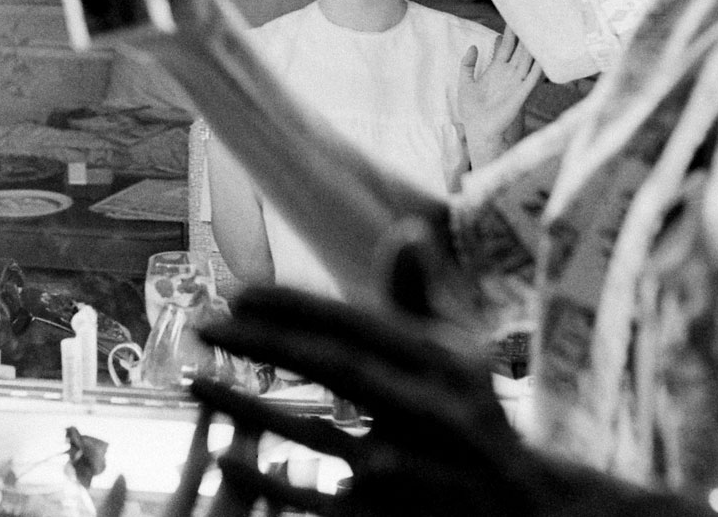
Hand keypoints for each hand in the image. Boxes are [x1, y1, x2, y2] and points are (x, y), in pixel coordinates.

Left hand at [191, 286, 549, 516]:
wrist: (524, 511)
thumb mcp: (464, 355)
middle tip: (202, 324)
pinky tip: (222, 459)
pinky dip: (268, 481)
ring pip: (315, 437)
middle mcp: (429, 412)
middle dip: (264, 344)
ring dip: (248, 411)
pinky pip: (315, 501)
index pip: (359, 325)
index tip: (237, 292)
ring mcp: (407, 472)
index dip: (296, 306)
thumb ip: (423, 297)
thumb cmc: (476, 417)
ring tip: (194, 384)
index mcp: (444, 364)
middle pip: (335, 370)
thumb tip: (407, 229)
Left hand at [458, 26, 541, 167]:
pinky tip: (545, 54)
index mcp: (496, 70)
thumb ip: (467, 64)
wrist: (480, 131)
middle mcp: (509, 74)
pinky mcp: (522, 92)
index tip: (511, 17)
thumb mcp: (465, 83)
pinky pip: (533, 76)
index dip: (508, 34)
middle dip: (523, 33)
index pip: (505, 47)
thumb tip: (473, 46)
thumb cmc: (472, 111)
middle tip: (529, 15)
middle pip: (519, 49)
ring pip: (528, 58)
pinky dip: (540, 65)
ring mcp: (517, 82)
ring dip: (533, 45)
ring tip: (539, 28)